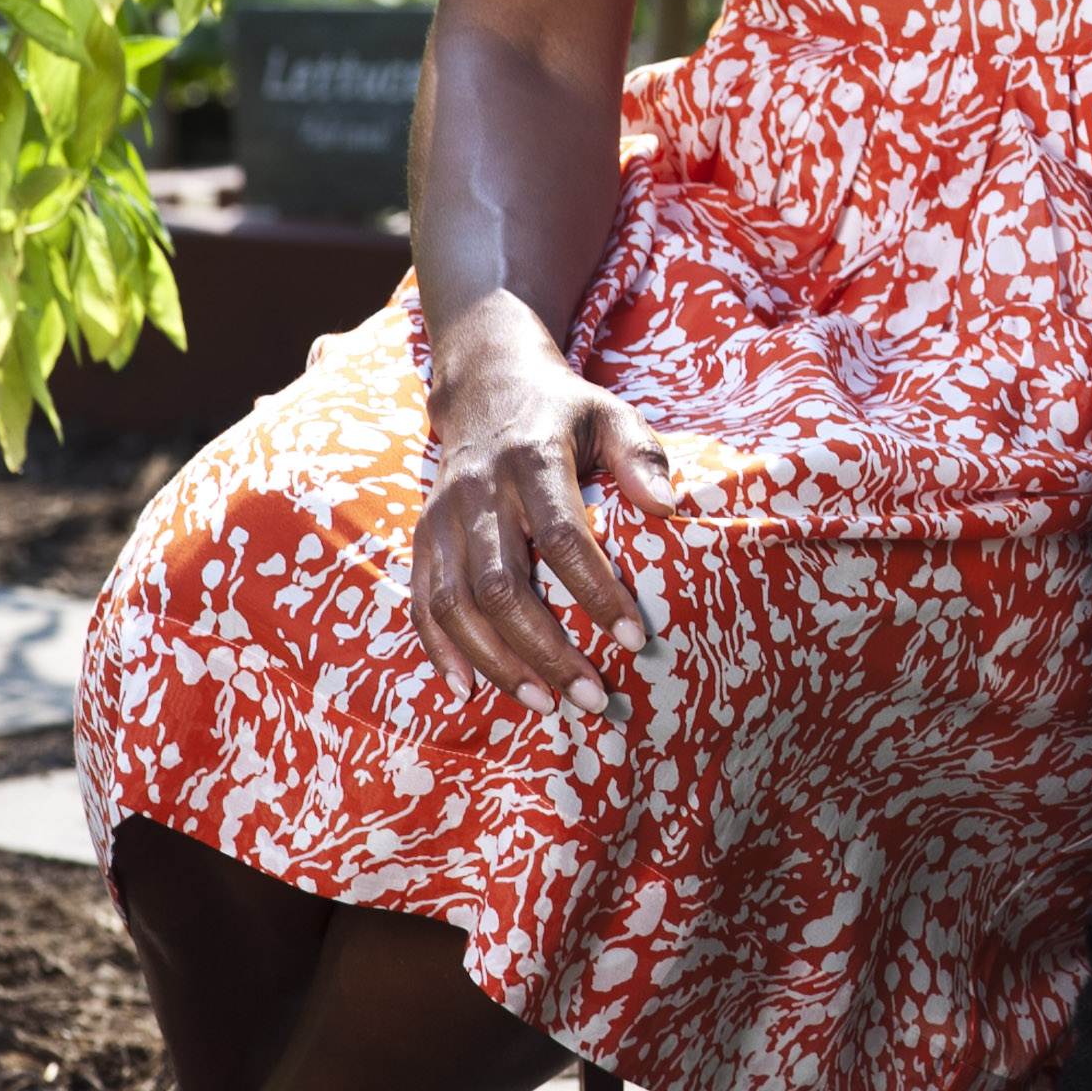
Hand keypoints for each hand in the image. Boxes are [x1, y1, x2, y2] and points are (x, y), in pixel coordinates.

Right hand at [413, 314, 677, 712]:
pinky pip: (422, 603)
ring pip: (457, 604)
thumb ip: (641, 454)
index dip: (595, 592)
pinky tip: (469, 691)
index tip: (633, 638)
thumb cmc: (564, 413)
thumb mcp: (611, 413)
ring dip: (498, 662)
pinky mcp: (423, 537)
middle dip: (547, 650)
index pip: (562, 537)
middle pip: (503, 585)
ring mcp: (443, 518)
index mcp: (531, 461)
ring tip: (545, 705)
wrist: (488, 386)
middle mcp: (479, 492)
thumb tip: (669, 507)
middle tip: (592, 696)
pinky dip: (441, 651)